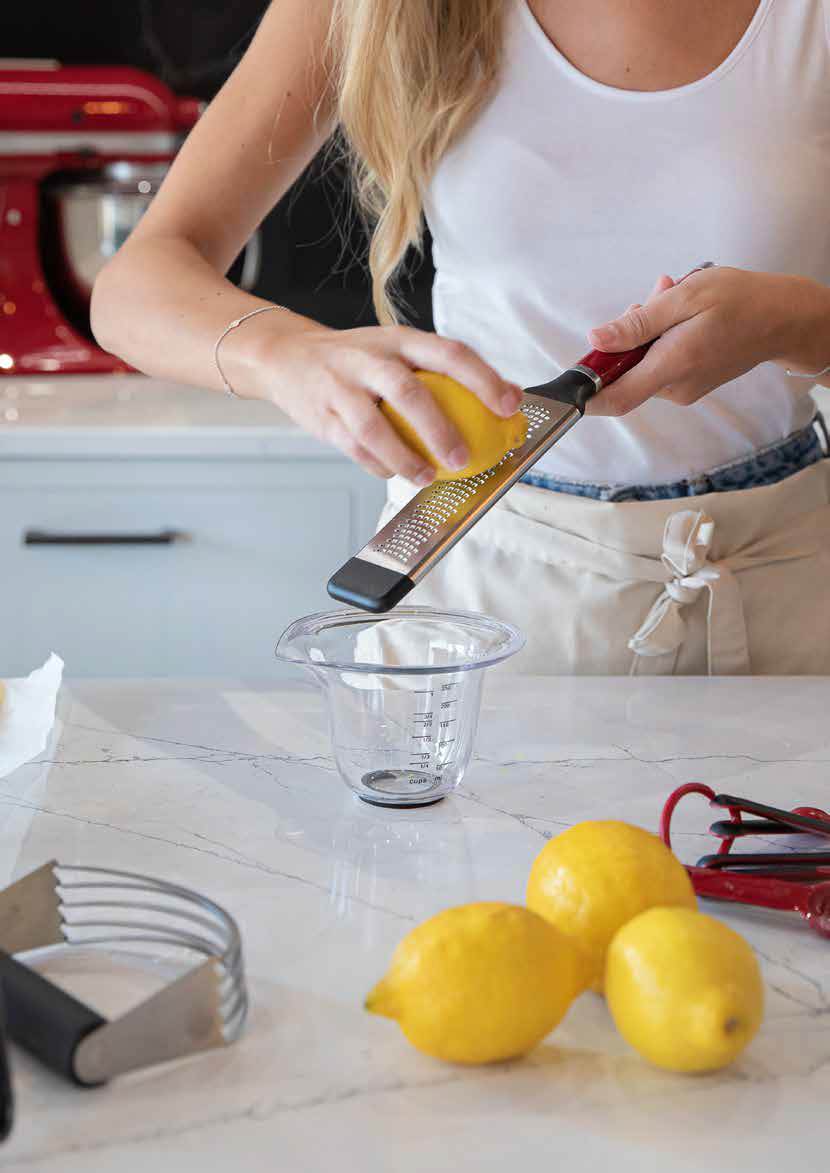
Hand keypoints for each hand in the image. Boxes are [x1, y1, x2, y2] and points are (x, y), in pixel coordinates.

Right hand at [248, 323, 521, 483]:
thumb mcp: (398, 350)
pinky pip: (354, 448)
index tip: (509, 404)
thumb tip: (507, 396)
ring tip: (427, 476)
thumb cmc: (357, 360)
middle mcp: (370, 359)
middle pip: (409, 392)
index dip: (482, 379)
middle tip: (464, 457)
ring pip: (375, 428)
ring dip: (405, 458)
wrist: (288, 356)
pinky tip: (395, 473)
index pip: (449, 353)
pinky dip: (378, 466)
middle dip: (440, 429)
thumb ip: (444, 370)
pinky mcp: (323, 417)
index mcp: (399, 340)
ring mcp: (342, 387)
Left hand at [583, 267, 826, 415]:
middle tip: (653, 296)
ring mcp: (684, 388)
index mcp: (671, 367)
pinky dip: (663, 338)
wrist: (784, 318)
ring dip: (648, 330)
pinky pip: (661, 362)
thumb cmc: (741, 301)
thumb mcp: (685, 298)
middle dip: (628, 335)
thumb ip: (638, 323)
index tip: (568, 383)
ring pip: (643, 363)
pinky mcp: (690, 382)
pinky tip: (682, 314)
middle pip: (627, 371)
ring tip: (673, 297)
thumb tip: (597, 340)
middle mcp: (675, 387)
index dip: (586, 395)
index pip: (615, 398)